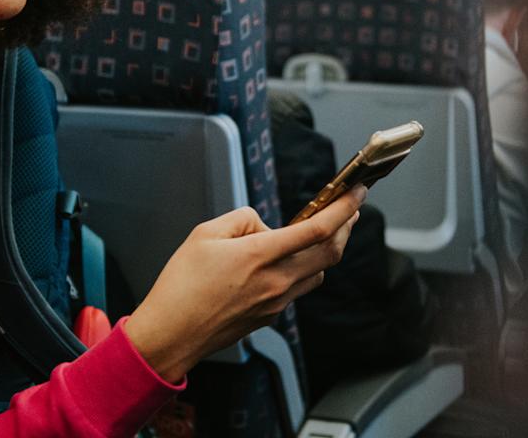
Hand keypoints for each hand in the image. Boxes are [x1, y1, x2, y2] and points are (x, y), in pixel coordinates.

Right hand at [122, 186, 365, 382]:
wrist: (171, 335)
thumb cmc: (181, 286)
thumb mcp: (205, 234)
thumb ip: (243, 220)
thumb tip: (264, 225)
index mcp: (260, 256)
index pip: (317, 229)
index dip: (343, 209)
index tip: (357, 194)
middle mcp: (276, 281)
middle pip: (330, 253)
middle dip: (345, 227)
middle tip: (349, 210)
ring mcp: (276, 303)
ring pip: (317, 273)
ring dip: (325, 251)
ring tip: (318, 233)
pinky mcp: (270, 317)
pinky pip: (297, 288)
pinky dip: (301, 270)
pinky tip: (285, 262)